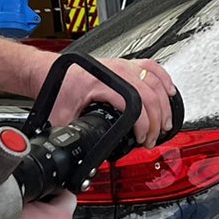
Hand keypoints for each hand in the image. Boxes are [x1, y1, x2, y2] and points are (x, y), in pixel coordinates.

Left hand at [48, 55, 178, 146]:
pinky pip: (152, 68)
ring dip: (164, 105)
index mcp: (100, 83)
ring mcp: (122, 65)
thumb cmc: (56, 87)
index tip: (141, 139)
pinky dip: (164, 80)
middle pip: (149, 94)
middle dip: (155, 121)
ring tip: (164, 124)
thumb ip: (76, 134)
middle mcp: (115, 71)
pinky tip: (169, 93)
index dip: (142, 125)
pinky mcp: (125, 64)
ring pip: (154, 81)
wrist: (49, 70)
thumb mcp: (64, 116)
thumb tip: (84, 153)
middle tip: (152, 138)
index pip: (133, 104)